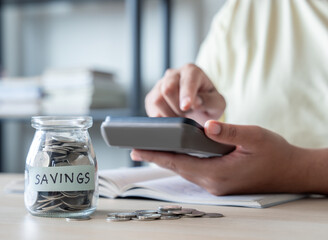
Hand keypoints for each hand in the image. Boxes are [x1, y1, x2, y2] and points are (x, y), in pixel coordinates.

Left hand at [130, 120, 312, 194]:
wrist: (291, 171)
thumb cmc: (275, 153)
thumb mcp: (255, 137)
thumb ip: (229, 131)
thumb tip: (207, 125)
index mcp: (218, 173)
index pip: (179, 162)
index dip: (156, 154)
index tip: (136, 149)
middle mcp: (213, 183)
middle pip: (177, 167)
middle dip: (156, 156)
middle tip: (135, 147)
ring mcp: (215, 184)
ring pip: (184, 169)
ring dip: (167, 158)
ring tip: (150, 147)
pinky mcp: (219, 181)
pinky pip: (193, 170)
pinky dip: (181, 160)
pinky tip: (174, 151)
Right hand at [145, 64, 225, 125]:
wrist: (197, 108)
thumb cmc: (208, 103)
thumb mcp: (218, 104)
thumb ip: (209, 101)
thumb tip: (195, 102)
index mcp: (192, 71)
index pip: (186, 81)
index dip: (186, 94)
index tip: (186, 106)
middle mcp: (174, 74)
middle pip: (168, 89)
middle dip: (178, 107)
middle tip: (188, 115)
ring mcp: (160, 84)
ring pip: (157, 100)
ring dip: (170, 114)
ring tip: (181, 117)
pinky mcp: (151, 97)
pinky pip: (152, 110)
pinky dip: (162, 118)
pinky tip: (172, 118)